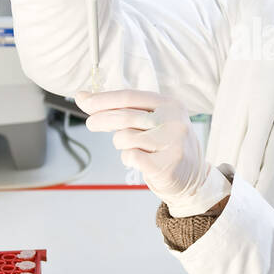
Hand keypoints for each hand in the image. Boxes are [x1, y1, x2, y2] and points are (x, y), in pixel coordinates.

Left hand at [74, 88, 230, 215]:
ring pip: (125, 138)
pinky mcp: (166, 164)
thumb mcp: (149, 120)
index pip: (129, 97)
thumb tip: (81, 96)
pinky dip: (128, 158)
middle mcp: (174, 120)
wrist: (192, 177)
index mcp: (169, 103)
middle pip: (124, 117)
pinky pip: (130, 156)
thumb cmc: (164, 144)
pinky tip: (140, 160)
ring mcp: (172, 142)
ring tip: (134, 148)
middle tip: (91, 124)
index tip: (84, 101)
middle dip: (101, 119)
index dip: (103, 99)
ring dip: (121, 144)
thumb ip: (119, 108)